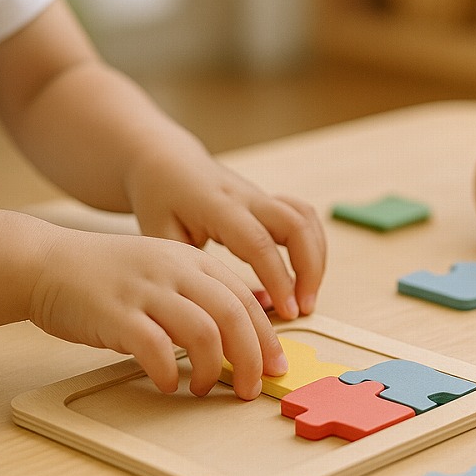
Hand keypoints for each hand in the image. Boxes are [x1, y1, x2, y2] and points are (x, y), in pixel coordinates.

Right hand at [29, 228, 285, 398]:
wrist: (43, 263)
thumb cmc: (107, 278)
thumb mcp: (163, 272)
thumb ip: (198, 296)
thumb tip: (239, 338)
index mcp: (192, 261)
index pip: (246, 299)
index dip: (267, 337)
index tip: (275, 367)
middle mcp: (175, 271)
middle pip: (234, 316)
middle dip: (252, 358)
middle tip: (251, 389)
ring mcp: (145, 291)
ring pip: (204, 333)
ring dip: (212, 369)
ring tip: (202, 387)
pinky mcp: (115, 314)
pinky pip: (156, 348)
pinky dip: (169, 373)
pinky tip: (166, 384)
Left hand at [126, 151, 323, 320]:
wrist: (165, 163)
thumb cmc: (159, 201)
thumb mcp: (161, 238)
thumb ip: (200, 272)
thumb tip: (249, 304)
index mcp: (217, 206)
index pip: (259, 243)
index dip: (279, 279)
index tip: (289, 311)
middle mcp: (247, 197)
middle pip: (297, 225)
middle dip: (310, 269)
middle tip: (306, 308)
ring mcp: (262, 196)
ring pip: (307, 220)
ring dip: (316, 259)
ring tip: (308, 295)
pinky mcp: (270, 201)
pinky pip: (305, 218)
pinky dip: (313, 246)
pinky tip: (305, 274)